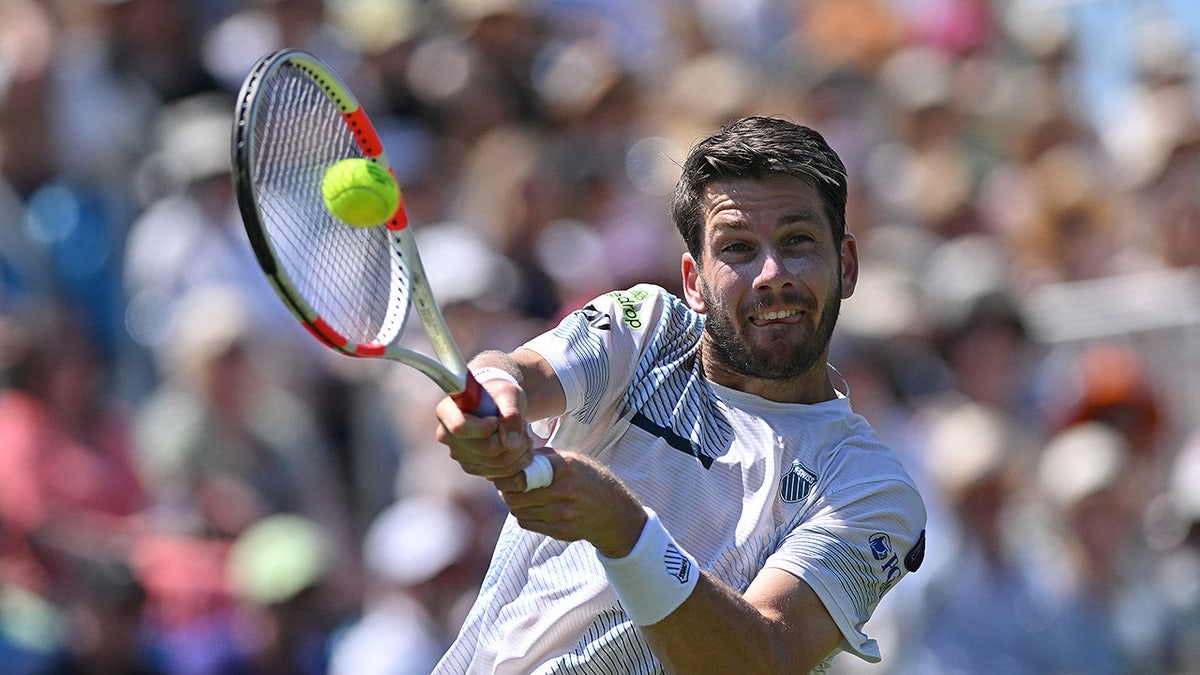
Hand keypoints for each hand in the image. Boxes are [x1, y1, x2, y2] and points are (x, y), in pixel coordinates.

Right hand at [435, 377, 532, 478]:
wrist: (498, 405)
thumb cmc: (499, 394)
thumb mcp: (508, 394)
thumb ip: (511, 413)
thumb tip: (510, 441)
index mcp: (447, 412)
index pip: (461, 427)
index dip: (485, 427)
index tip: (498, 419)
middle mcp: (447, 436)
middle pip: (486, 449)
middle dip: (513, 440)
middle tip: (524, 425)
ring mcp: (458, 455)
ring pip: (497, 464)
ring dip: (520, 451)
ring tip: (524, 434)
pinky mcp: (472, 467)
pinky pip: (501, 474)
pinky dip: (518, 462)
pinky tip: (521, 447)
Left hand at [491, 451, 647, 558]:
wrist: (614, 511)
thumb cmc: (587, 479)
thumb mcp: (571, 459)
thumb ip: (541, 457)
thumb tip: (505, 460)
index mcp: (565, 468)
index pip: (522, 475)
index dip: (506, 477)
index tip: (503, 475)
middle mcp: (564, 491)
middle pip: (516, 495)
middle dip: (506, 490)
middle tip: (507, 486)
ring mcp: (563, 514)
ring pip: (518, 510)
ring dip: (514, 503)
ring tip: (520, 496)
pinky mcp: (561, 531)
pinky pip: (527, 523)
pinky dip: (523, 515)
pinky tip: (531, 508)